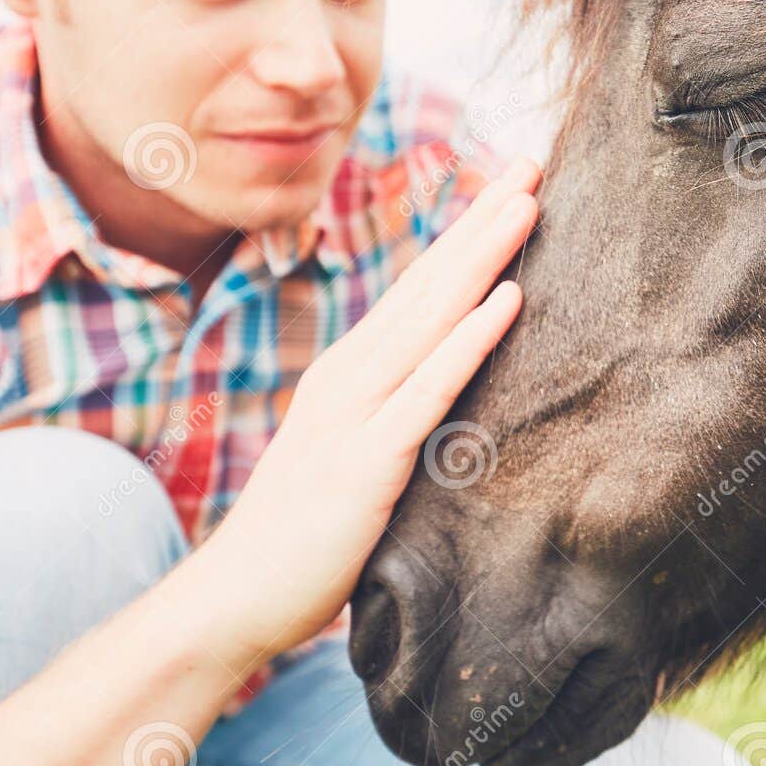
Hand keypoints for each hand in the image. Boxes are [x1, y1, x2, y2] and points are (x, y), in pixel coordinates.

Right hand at [204, 158, 541, 659]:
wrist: (233, 600)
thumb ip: (390, 422)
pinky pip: (429, 391)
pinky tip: (508, 300)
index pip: (417, 294)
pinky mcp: (366, 462)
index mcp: (349, 376)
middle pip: (428, 287)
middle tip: (531, 165)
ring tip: (527, 203)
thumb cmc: (301, 538)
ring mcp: (354, 415)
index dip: (463, 241)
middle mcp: (349, 378)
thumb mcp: (353, 459)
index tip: (507, 192)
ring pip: (431, 320)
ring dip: (483, 258)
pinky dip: (469, 341)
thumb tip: (442, 400)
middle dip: (481, 225)